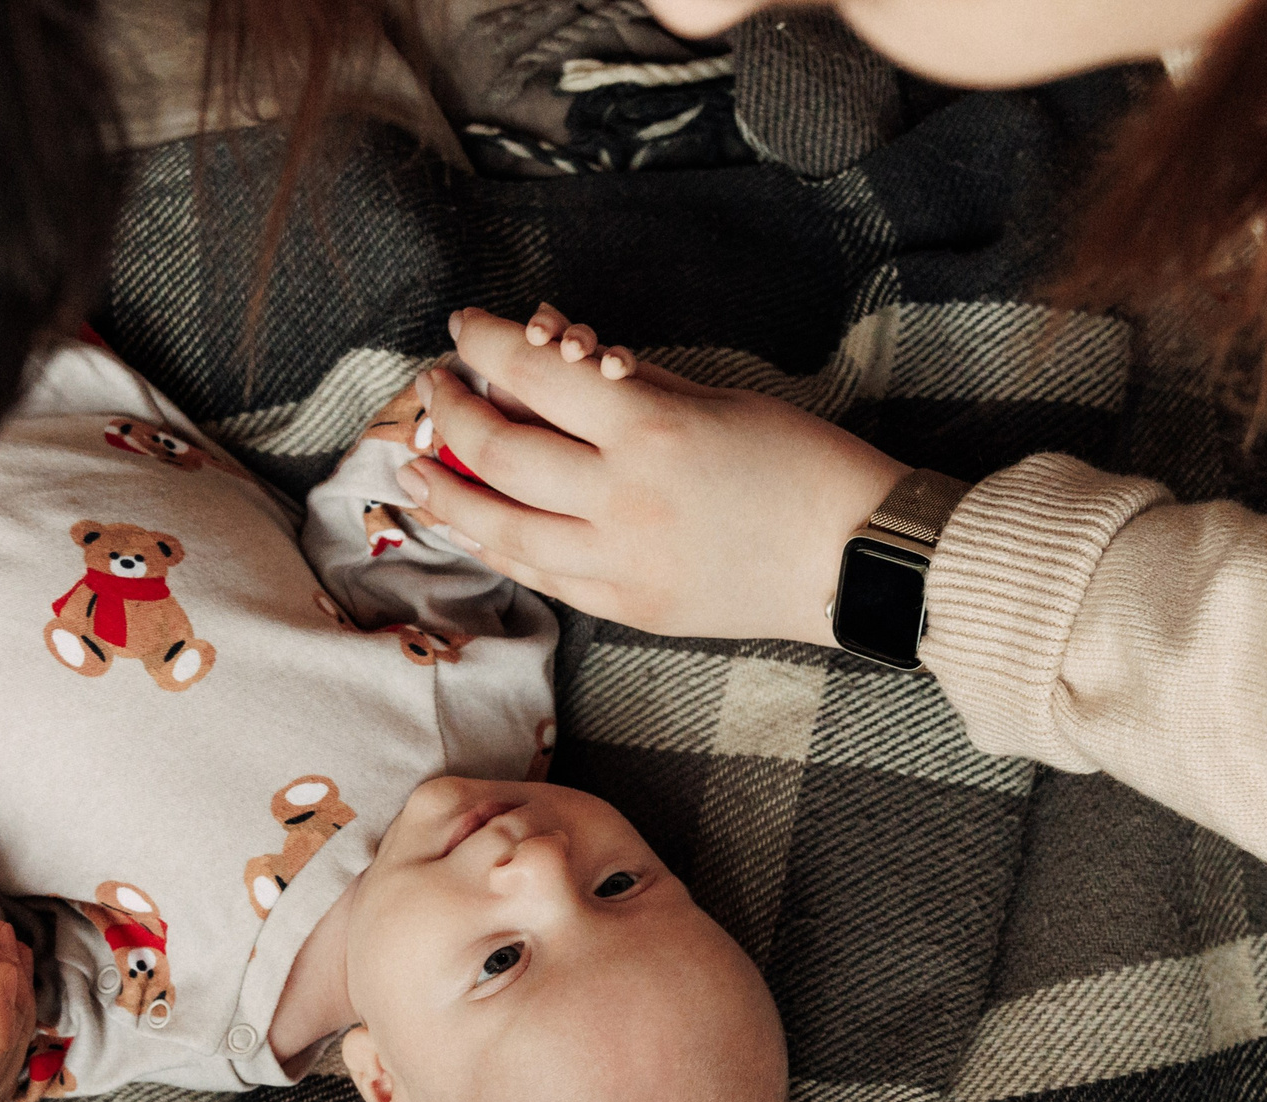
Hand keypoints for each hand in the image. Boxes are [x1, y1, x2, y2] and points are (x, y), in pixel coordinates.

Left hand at [394, 303, 906, 643]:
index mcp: (650, 427)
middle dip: (449, 413)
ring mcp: (621, 562)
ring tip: (411, 468)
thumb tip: (554, 356)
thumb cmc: (799, 465)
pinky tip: (465, 525)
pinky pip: (541, 574)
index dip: (482, 344)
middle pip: (499, 450)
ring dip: (445, 493)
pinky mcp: (629, 607)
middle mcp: (623, 497)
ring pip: (501, 527)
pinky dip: (494, 546)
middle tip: (430, 390)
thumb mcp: (714, 399)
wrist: (855, 557)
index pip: (533, 372)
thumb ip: (629, 383)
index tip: (460, 328)